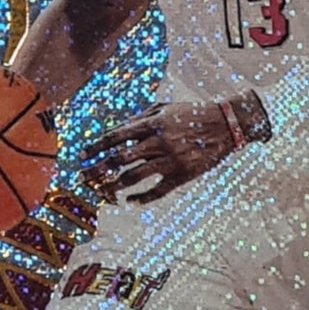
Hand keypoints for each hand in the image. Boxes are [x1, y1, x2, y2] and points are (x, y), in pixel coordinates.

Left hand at [83, 100, 240, 204]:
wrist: (227, 125)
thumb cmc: (193, 113)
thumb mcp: (165, 108)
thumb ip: (140, 118)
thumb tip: (116, 130)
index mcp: (153, 123)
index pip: (116, 136)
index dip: (96, 146)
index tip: (82, 155)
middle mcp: (159, 141)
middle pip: (120, 158)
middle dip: (98, 169)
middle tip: (83, 177)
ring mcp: (171, 160)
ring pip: (135, 176)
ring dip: (115, 185)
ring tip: (103, 192)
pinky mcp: (183, 174)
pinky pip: (158, 190)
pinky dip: (142, 198)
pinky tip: (129, 201)